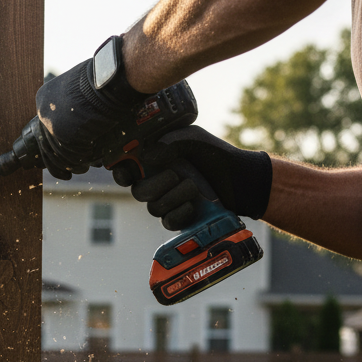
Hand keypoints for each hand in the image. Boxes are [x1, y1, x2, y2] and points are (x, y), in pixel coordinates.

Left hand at [34, 52, 147, 179]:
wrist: (110, 80)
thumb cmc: (102, 81)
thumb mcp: (78, 90)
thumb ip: (71, 107)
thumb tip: (75, 122)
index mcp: (44, 98)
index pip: (44, 131)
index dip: (51, 149)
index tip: (57, 158)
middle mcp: (44, 112)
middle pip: (48, 146)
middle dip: (57, 163)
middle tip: (66, 172)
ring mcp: (52, 124)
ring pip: (59, 154)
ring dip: (71, 164)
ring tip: (81, 168)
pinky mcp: (64, 135)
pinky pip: (70, 155)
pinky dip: (79, 161)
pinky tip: (86, 164)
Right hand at [111, 126, 271, 230]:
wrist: (240, 177)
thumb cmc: (215, 154)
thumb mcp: (193, 139)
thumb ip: (171, 142)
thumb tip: (147, 155)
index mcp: (153, 162)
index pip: (125, 170)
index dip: (121, 173)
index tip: (127, 173)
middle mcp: (156, 182)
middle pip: (138, 193)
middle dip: (155, 186)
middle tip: (175, 175)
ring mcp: (167, 201)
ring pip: (153, 208)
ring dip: (174, 198)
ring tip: (194, 187)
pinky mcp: (179, 217)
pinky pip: (168, 222)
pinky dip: (180, 214)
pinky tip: (193, 206)